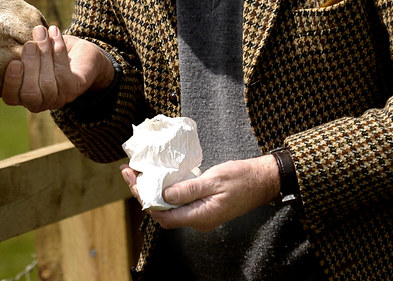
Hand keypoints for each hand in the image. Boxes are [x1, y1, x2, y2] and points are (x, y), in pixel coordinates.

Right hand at [0, 24, 115, 111]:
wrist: (78, 52)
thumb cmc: (46, 53)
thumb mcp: (27, 54)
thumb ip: (13, 59)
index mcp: (22, 95)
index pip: (11, 98)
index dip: (11, 82)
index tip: (14, 62)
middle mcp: (39, 101)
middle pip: (30, 93)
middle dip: (30, 67)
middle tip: (30, 44)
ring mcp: (57, 97)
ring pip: (47, 82)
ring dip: (44, 54)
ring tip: (42, 32)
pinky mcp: (73, 89)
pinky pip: (63, 73)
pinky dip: (58, 51)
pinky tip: (55, 34)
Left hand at [120, 154, 279, 230]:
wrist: (263, 181)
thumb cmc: (241, 178)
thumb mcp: (214, 180)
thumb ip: (188, 190)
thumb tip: (163, 195)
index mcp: (200, 217)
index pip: (162, 215)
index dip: (144, 199)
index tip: (133, 179)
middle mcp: (198, 220)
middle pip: (162, 212)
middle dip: (142, 193)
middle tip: (129, 172)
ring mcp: (200, 215)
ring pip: (169, 207)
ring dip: (152, 191)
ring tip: (138, 173)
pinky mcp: (202, 207)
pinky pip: (178, 203)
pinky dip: (165, 191)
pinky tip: (158, 178)